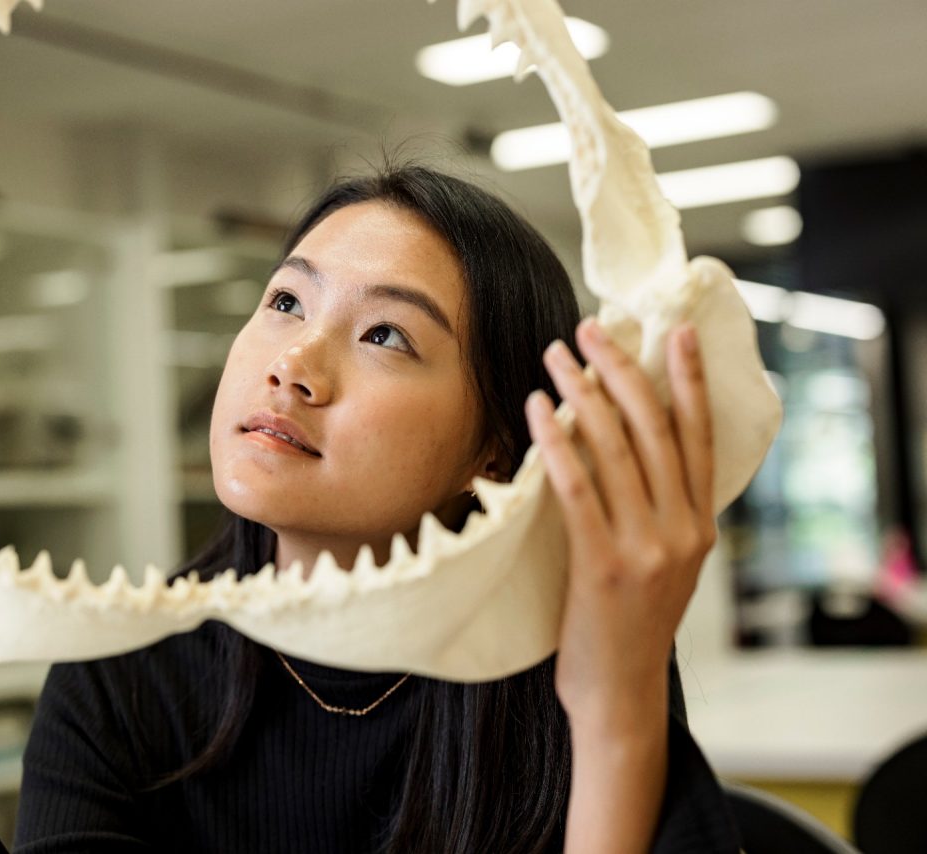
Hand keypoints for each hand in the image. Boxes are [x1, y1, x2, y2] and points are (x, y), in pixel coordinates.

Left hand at [526, 318, 715, 730]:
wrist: (621, 692)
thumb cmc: (629, 623)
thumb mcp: (665, 563)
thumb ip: (659, 511)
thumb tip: (627, 446)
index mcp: (701, 525)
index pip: (699, 437)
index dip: (689, 381)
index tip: (677, 333)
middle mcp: (682, 530)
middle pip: (654, 430)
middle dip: (623, 370)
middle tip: (591, 329)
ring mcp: (646, 549)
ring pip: (615, 450)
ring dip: (583, 394)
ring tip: (556, 356)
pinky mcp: (602, 567)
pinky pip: (577, 490)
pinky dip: (556, 443)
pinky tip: (536, 411)